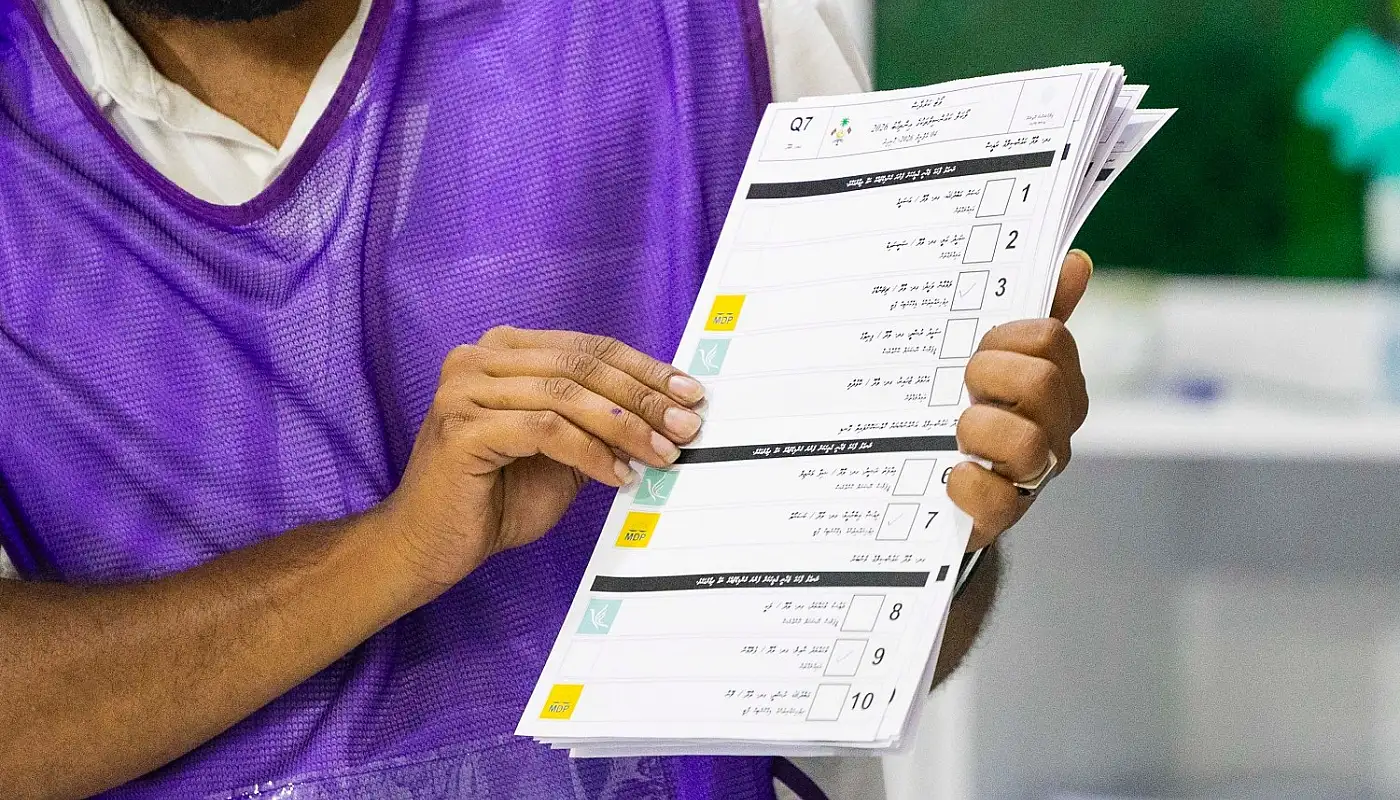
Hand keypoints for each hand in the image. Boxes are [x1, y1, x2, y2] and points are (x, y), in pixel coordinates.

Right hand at [381, 327, 704, 591]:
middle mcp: (479, 357)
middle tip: (688, 425)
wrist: (428, 545)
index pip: (589, 348)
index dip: (645, 369)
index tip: (690, 393)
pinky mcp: (462, 427)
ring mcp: (465, 388)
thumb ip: (600, 426)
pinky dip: (591, 452)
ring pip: (568, 394)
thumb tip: (666, 415)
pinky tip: (619, 475)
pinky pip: (546, 430)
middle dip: (643, 397)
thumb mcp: (562, 455)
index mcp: (504, 351)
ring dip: (625, 426)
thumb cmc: (495, 499)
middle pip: (582, 366)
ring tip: (663, 454)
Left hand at [950, 250, 1092, 550]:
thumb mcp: (999, 362)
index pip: (1050, 338)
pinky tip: (952, 474)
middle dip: (990, 375)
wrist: (936, 494)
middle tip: (963, 389)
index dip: (1004, 338)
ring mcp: (1032, 477)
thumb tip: (1075, 263)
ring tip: (957, 434)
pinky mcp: (1001, 517)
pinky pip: (995, 499)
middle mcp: (1055, 431)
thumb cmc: (975, 416)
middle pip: (1042, 381)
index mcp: (1058, 386)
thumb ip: (1038, 315)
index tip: (977, 350)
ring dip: (977, 428)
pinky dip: (966, 484)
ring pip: (1026, 443)